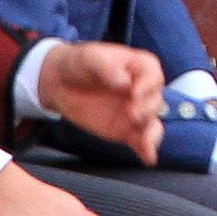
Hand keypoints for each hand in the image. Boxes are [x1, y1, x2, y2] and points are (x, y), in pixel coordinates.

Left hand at [43, 40, 166, 163]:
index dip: (148, 85)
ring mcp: (136, 112)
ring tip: (144, 141)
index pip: (153, 75)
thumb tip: (125, 82)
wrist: (61, 83)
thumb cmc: (80, 64)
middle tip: (131, 113)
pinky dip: (147, 150)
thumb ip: (107, 68)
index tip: (134, 92)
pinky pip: (141, 141)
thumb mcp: (91, 58)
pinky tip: (148, 157)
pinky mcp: (126, 131)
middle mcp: (143, 90)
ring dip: (151, 133)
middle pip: (155, 101)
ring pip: (153, 124)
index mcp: (139, 67)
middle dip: (147, 109)